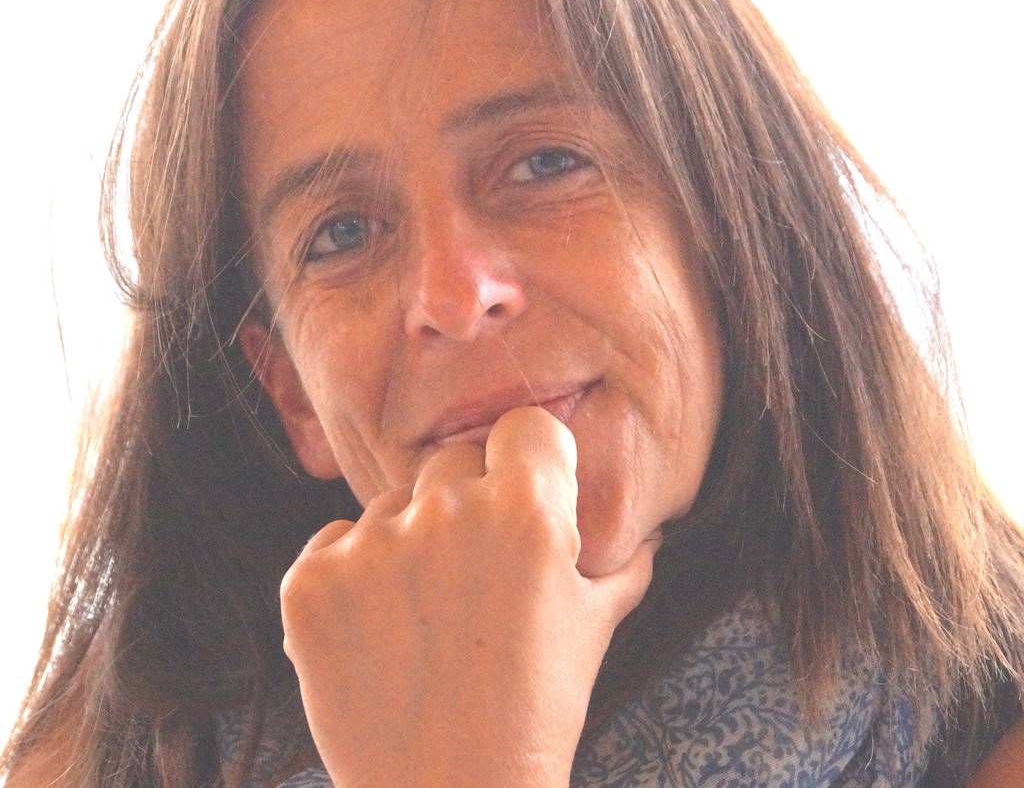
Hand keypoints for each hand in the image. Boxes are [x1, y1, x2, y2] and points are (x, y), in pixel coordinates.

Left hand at [280, 406, 658, 787]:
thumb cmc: (537, 711)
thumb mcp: (594, 625)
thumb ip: (622, 560)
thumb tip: (646, 528)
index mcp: (526, 509)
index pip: (523, 427)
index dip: (529, 461)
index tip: (524, 493)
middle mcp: (446, 510)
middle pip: (451, 459)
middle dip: (465, 502)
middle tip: (470, 573)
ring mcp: (371, 545)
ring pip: (390, 505)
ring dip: (404, 545)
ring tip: (423, 619)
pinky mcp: (310, 582)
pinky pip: (332, 543)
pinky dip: (350, 580)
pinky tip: (375, 633)